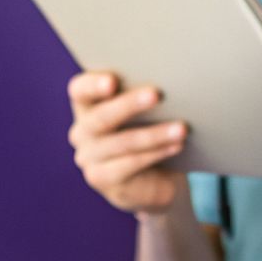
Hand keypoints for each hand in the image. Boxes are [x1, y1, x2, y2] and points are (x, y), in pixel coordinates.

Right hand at [66, 70, 187, 215]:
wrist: (150, 179)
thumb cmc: (147, 131)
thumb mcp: (142, 111)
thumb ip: (143, 96)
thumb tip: (170, 81)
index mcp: (85, 106)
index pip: (80, 90)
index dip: (93, 85)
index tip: (112, 81)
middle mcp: (81, 132)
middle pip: (101, 117)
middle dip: (129, 105)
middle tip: (156, 94)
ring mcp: (88, 158)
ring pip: (121, 143)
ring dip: (154, 134)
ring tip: (181, 128)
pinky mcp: (101, 179)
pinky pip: (130, 164)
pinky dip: (156, 154)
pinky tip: (176, 146)